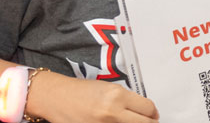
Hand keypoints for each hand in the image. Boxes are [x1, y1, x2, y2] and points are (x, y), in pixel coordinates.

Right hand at [27, 70, 157, 122]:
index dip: (153, 113)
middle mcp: (113, 113)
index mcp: (118, 96)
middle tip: (148, 121)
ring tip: (128, 121)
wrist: (56, 98)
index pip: (148, 109)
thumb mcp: (108, 88)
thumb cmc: (79, 90)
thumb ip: (126, 99)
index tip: (152, 114)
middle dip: (149, 122)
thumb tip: (144, 110)